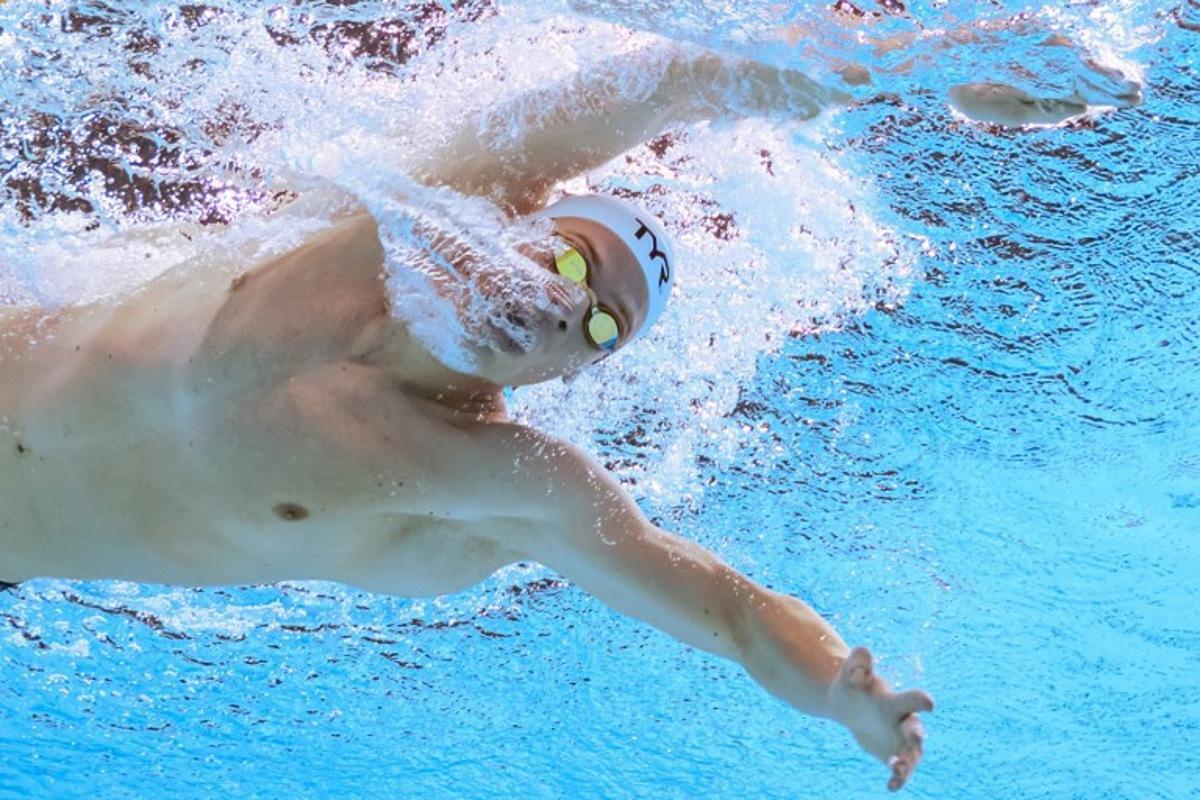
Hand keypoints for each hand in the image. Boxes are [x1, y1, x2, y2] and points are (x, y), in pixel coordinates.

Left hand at [828, 647, 933, 791]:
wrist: (849, 706)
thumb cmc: (853, 687)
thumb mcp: (850, 674)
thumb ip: (858, 664)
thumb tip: (862, 651)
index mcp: (894, 701)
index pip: (910, 699)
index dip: (920, 700)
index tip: (929, 703)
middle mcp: (903, 721)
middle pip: (915, 729)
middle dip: (916, 734)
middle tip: (914, 737)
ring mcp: (901, 741)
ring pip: (911, 755)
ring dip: (907, 762)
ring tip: (895, 767)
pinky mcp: (895, 755)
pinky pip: (901, 770)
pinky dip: (899, 778)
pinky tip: (891, 786)